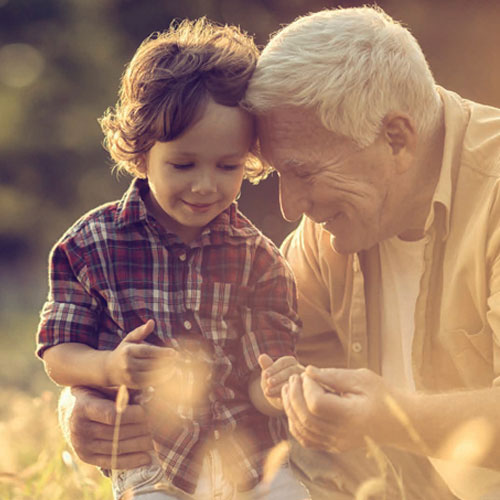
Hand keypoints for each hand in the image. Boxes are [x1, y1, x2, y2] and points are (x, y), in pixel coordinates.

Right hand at [58, 386, 153, 468]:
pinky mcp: (86, 457)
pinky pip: (111, 462)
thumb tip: (149, 393)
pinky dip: (130, 461)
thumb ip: (122, 389)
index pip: (111, 415)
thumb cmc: (93, 391)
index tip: (149, 410)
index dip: (133, 414)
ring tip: (158, 439)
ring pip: (116, 448)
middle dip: (141, 429)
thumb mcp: (102, 384)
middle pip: (116, 432)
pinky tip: (146, 458)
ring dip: (139, 445)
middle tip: (160, 425)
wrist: (69, 409)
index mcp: (83, 407)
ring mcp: (81, 445)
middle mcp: (79, 428)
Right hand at [105, 320, 177, 387]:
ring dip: (166, 371)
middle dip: (166, 362)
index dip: (161, 352)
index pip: (147, 351)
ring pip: (151, 375)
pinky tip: (170, 373)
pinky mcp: (134, 385)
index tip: (173, 352)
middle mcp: (127, 365)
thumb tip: (151, 322)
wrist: (110, 369)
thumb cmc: (124, 350)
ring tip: (175, 365)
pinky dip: (161, 378)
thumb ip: (141, 331)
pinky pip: (150, 383)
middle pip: (151, 364)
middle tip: (177, 358)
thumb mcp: (130, 338)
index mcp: (127, 351)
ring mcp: (130, 376)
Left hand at [258, 354, 303, 410]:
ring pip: (294, 382)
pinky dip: (286, 395)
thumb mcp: (268, 374)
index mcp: (291, 362)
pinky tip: (276, 398)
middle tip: (268, 382)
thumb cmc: (273, 382)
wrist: (278, 399)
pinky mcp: (304, 393)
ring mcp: (304, 381)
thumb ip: (266, 365)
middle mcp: (300, 370)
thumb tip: (261, 356)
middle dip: (278, 376)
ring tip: (268, 391)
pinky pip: (297, 393)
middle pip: (291, 370)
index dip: (274, 368)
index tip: (265, 374)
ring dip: (280, 386)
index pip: (284, 361)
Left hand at [282, 366, 403, 452]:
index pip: (317, 404)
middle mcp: (342, 434)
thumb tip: (308, 371)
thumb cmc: (382, 395)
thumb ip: (333, 376)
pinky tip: (294, 407)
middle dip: (294, 396)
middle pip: (306, 419)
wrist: (399, 421)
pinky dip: (296, 425)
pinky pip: (307, 440)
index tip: (308, 374)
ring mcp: (337, 443)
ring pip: (303, 431)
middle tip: (293, 378)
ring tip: (289, 389)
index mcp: (352, 416)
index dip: (307, 387)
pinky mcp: (334, 446)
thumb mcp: (362, 379)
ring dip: (291, 409)